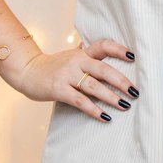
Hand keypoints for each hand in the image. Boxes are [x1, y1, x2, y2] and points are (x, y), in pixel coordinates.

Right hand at [1, 39, 137, 122]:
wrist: (27, 71)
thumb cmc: (54, 67)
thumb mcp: (72, 58)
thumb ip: (89, 58)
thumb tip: (113, 61)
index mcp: (82, 53)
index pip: (103, 45)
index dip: (119, 49)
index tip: (133, 57)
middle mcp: (76, 61)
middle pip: (103, 69)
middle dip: (121, 80)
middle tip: (135, 91)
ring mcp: (67, 75)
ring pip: (94, 86)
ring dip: (111, 97)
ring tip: (125, 105)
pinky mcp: (59, 90)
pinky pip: (80, 101)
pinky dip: (94, 109)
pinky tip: (105, 116)